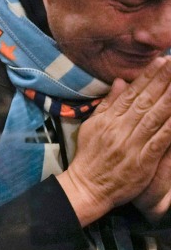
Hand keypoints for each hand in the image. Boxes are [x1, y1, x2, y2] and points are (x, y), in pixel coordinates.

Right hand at [57, 56, 170, 225]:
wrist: (86, 187)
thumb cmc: (89, 158)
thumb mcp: (91, 127)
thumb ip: (107, 104)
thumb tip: (119, 82)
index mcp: (108, 120)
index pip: (130, 94)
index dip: (147, 77)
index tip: (162, 62)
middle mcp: (120, 129)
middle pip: (145, 101)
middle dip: (162, 81)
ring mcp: (132, 145)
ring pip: (154, 117)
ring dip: (170, 99)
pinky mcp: (142, 161)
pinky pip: (161, 141)